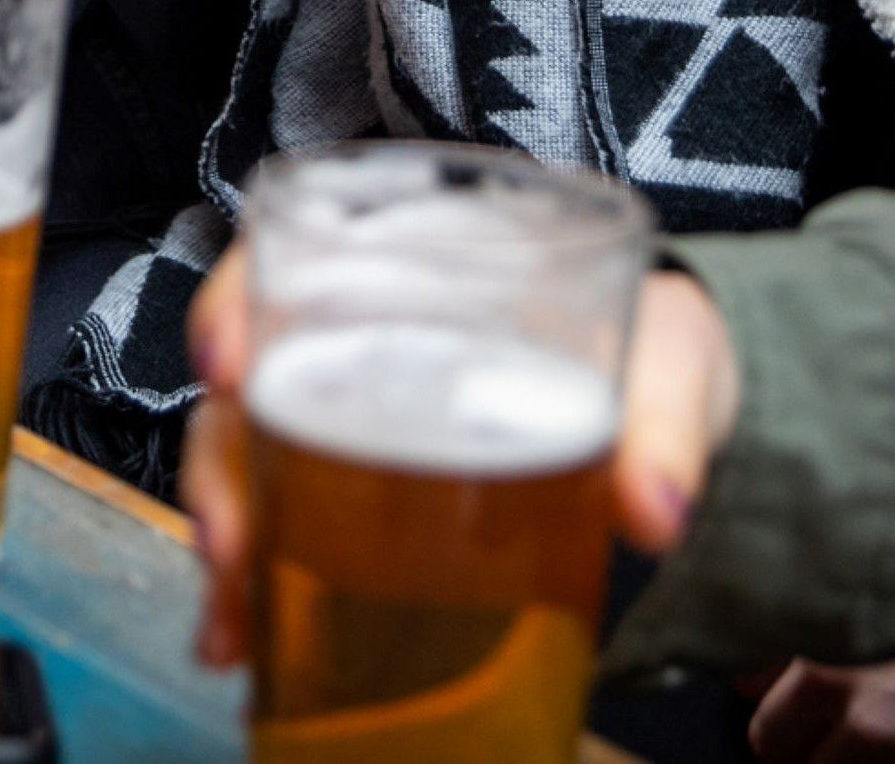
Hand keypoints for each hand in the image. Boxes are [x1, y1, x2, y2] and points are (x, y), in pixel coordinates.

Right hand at [177, 250, 739, 670]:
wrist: (663, 405)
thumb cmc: (649, 344)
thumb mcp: (671, 359)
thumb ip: (663, 421)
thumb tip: (657, 509)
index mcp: (424, 261)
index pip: (297, 252)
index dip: (237, 300)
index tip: (226, 363)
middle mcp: (360, 331)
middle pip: (252, 380)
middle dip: (223, 464)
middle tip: (234, 544)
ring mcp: (351, 413)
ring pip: (248, 462)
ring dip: (229, 542)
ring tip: (232, 624)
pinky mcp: (358, 495)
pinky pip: (281, 529)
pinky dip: (256, 590)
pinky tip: (243, 642)